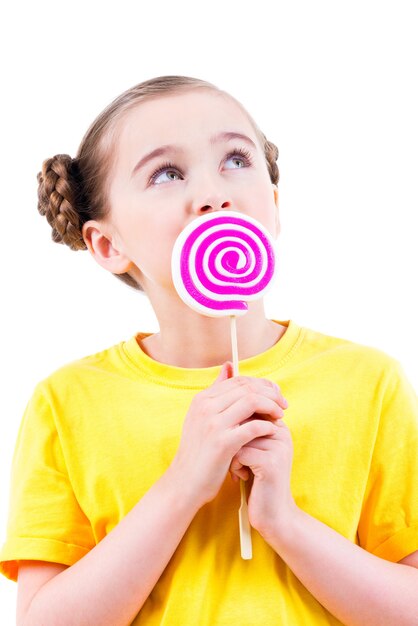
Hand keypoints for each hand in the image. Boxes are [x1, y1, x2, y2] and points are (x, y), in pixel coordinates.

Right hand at [170, 362, 287, 508]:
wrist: (185, 483)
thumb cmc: (198, 452)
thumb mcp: (202, 418)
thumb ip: (216, 393)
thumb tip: (228, 365)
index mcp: (202, 399)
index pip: (239, 380)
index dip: (261, 385)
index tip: (275, 394)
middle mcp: (206, 407)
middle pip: (247, 387)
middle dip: (271, 393)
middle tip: (284, 404)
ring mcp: (213, 424)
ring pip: (252, 401)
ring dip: (271, 406)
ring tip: (280, 415)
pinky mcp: (222, 443)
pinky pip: (253, 426)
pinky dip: (267, 426)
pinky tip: (273, 431)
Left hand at [229, 405, 295, 538]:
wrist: (274, 515)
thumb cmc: (258, 481)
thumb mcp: (253, 450)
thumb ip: (245, 428)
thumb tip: (223, 408)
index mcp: (278, 427)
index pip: (250, 409)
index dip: (236, 427)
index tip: (235, 447)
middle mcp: (281, 433)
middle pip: (244, 420)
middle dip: (233, 439)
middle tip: (234, 457)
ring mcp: (278, 447)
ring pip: (239, 435)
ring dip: (232, 453)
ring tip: (238, 468)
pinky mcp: (271, 463)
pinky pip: (240, 452)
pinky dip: (234, 465)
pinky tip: (241, 477)